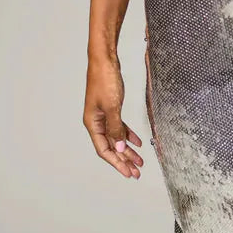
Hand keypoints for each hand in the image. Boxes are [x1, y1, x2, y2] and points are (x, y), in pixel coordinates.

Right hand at [85, 56, 144, 178]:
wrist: (104, 59)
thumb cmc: (105, 80)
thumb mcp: (112, 107)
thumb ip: (116, 129)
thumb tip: (120, 148)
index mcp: (93, 123)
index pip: (104, 150)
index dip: (117, 163)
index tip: (128, 173)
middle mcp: (96, 122)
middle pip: (111, 147)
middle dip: (124, 160)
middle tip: (137, 172)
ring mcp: (103, 115)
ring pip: (116, 138)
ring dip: (128, 149)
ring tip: (140, 161)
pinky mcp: (110, 108)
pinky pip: (119, 127)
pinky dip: (128, 134)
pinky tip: (138, 142)